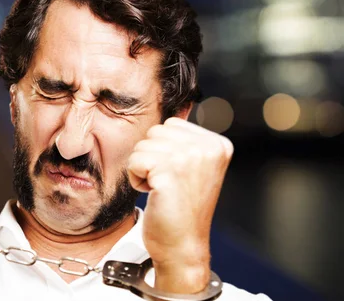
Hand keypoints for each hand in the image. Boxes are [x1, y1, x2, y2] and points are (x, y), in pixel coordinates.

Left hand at [127, 117, 232, 291]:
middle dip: (152, 157)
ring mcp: (189, 158)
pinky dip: (136, 178)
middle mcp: (208, 148)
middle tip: (168, 185)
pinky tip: (155, 195)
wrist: (182, 246)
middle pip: (154, 132)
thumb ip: (187, 139)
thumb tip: (178, 107)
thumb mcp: (194, 166)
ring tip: (162, 190)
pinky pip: (134, 160)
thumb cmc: (182, 208)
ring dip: (143, 169)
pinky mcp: (169, 171)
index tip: (178, 176)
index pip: (171, 124)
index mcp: (218, 143)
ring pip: (142, 145)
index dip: (164, 150)